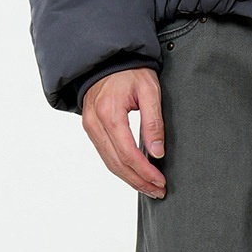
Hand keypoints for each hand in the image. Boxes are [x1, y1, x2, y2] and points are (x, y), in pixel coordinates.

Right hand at [82, 68, 167, 198]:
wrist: (107, 59)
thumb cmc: (131, 72)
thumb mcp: (149, 90)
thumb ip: (153, 122)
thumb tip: (157, 153)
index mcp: (109, 113)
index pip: (127, 153)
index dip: (144, 171)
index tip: (160, 182)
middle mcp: (95, 123)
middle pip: (117, 163)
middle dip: (139, 181)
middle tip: (158, 191)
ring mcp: (90, 127)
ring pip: (109, 163)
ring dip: (130, 179)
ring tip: (149, 188)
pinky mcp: (91, 129)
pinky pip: (105, 155)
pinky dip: (120, 168)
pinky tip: (135, 175)